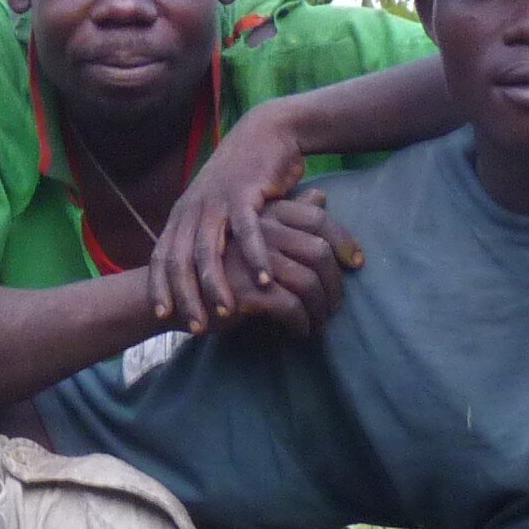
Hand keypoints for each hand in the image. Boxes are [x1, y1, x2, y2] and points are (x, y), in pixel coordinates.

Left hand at [153, 106, 319, 334]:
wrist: (266, 134)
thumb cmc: (244, 178)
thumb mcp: (216, 208)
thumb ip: (205, 236)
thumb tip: (196, 271)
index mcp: (182, 214)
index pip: (161, 256)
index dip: (159, 287)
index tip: (161, 316)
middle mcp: (193, 209)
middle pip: (180, 260)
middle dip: (184, 296)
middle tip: (194, 327)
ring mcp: (217, 200)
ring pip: (208, 250)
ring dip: (215, 284)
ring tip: (224, 313)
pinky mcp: (245, 193)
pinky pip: (248, 231)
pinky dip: (254, 257)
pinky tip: (264, 281)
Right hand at [201, 190, 357, 334]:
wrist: (172, 294)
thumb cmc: (218, 262)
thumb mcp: (255, 229)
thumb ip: (287, 213)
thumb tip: (321, 196)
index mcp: (265, 213)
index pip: (319, 219)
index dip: (344, 242)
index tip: (356, 264)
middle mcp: (261, 231)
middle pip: (320, 251)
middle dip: (336, 282)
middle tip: (338, 305)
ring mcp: (253, 260)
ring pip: (309, 282)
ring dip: (322, 307)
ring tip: (322, 323)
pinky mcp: (247, 291)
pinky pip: (291, 307)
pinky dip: (302, 322)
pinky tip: (301, 332)